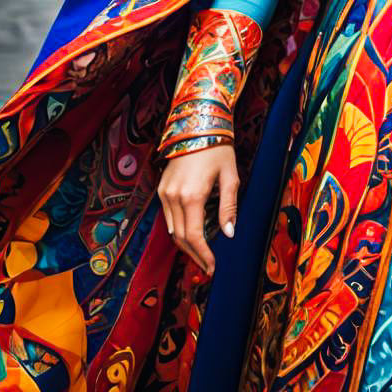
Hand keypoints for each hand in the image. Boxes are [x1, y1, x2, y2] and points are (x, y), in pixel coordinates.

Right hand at [157, 143, 238, 273]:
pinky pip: (167, 216)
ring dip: (185, 244)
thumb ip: (229, 207)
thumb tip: (229, 234)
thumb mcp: (230, 176)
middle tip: (208, 266)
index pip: (194, 236)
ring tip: (201, 254)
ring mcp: (164, 192)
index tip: (212, 267)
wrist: (197, 124)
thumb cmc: (218, 148)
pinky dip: (177, 229)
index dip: (203, 254)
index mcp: (192, 195)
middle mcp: (173, 196)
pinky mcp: (161, 187)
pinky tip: (190, 234)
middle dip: (194, 254)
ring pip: (171, 229)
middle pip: (180, 237)